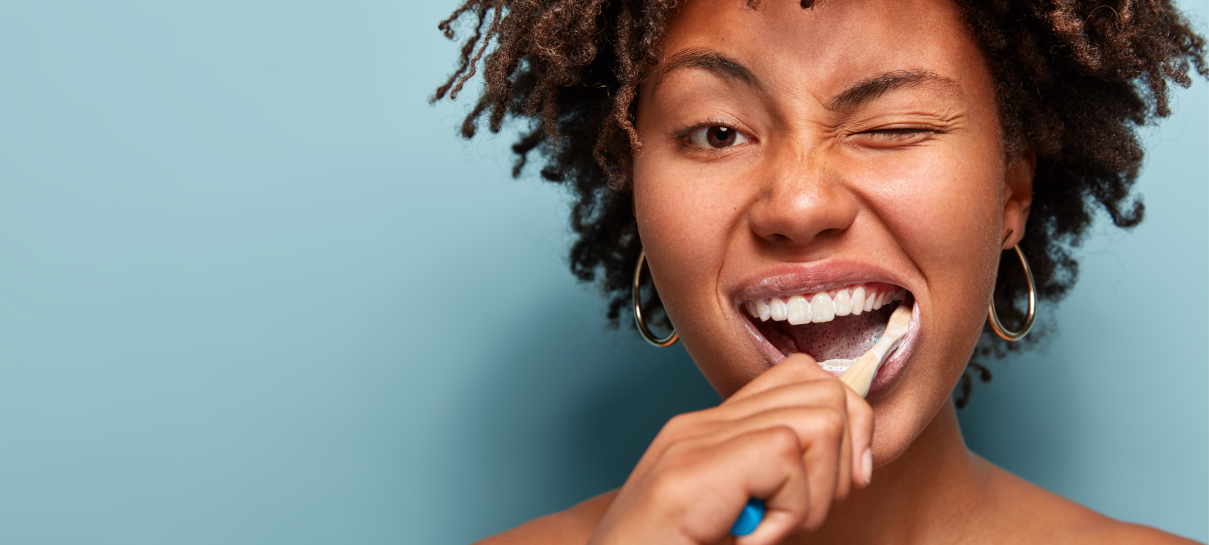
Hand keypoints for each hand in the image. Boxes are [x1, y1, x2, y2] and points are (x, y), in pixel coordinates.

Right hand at [587, 353, 873, 544]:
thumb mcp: (742, 519)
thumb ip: (776, 482)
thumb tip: (853, 459)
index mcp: (711, 432)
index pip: (805, 378)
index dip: (846, 428)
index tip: (834, 489)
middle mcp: (700, 426)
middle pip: (824, 390)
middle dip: (840, 460)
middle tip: (798, 515)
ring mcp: (693, 441)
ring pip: (820, 420)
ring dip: (815, 492)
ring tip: (770, 529)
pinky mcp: (693, 469)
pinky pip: (788, 456)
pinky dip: (789, 513)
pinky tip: (749, 540)